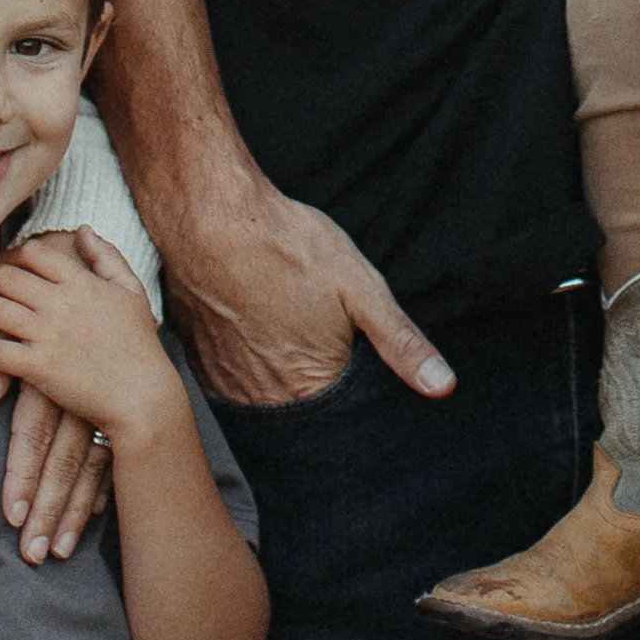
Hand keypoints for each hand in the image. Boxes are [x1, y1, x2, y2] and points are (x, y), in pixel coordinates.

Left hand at [0, 233, 183, 550]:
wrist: (143, 397)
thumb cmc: (140, 345)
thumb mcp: (131, 291)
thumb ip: (106, 256)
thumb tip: (82, 229)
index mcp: (82, 282)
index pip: (33, 253)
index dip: (12, 255)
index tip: (4, 265)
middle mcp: (62, 303)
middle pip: (6, 277)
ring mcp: (49, 335)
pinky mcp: (39, 368)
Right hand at [161, 175, 453, 409]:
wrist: (211, 214)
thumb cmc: (288, 246)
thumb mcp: (361, 288)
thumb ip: (401, 342)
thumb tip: (443, 387)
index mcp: (305, 389)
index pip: (336, 425)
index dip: (349, 398)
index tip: (352, 374)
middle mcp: (260, 397)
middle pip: (297, 413)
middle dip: (312, 391)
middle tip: (317, 345)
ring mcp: (222, 380)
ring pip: (260, 398)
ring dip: (276, 380)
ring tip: (284, 335)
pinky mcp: (197, 358)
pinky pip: (227, 380)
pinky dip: (244, 365)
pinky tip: (253, 331)